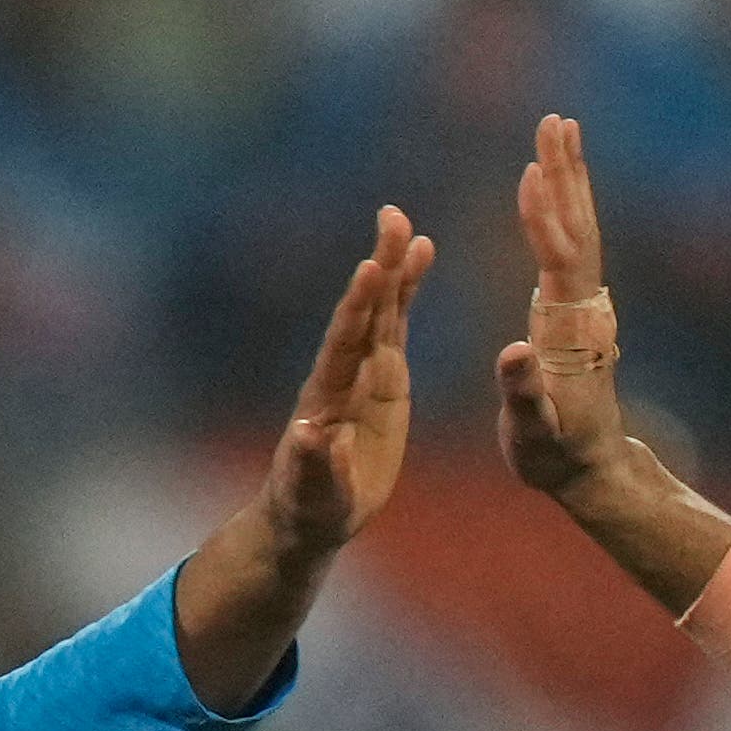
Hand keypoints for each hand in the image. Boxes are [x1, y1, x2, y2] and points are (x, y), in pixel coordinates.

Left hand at [235, 206, 429, 586]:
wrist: (311, 512)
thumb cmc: (309, 508)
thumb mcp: (313, 494)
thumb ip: (314, 466)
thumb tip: (310, 436)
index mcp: (326, 398)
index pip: (343, 345)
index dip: (357, 308)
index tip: (370, 269)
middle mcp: (343, 373)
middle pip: (363, 312)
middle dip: (379, 267)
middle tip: (392, 218)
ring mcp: (363, 371)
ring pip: (381, 310)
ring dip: (394, 267)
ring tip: (407, 225)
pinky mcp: (382, 377)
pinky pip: (395, 325)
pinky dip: (407, 292)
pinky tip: (420, 256)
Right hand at [498, 114, 637, 501]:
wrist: (588, 467)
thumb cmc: (555, 454)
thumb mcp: (533, 431)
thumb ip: (524, 393)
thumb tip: (513, 353)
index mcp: (568, 326)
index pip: (559, 258)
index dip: (545, 216)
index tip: (533, 169)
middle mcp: (582, 305)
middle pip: (578, 225)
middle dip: (566, 172)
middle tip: (556, 121)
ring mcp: (581, 303)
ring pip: (579, 227)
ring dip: (569, 177)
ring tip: (558, 131)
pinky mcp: (573, 308)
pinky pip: (569, 244)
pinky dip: (562, 207)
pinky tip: (551, 187)